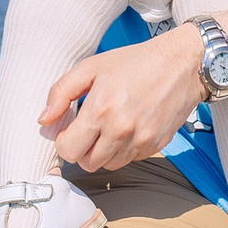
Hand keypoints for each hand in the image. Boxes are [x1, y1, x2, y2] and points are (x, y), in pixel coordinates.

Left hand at [40, 27, 207, 172]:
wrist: (182, 62)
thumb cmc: (136, 61)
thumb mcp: (93, 66)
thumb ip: (61, 92)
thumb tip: (44, 120)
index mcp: (100, 111)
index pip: (68, 151)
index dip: (65, 142)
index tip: (71, 130)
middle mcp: (120, 130)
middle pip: (87, 163)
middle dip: (84, 149)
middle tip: (90, 129)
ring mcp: (140, 140)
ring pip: (108, 165)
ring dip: (104, 152)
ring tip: (110, 127)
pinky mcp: (156, 145)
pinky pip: (130, 159)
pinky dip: (125, 149)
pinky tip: (130, 127)